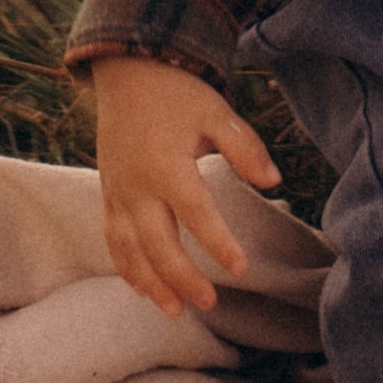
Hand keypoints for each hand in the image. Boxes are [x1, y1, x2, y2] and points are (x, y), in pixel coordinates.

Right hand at [89, 53, 282, 319]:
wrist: (127, 71)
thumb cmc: (177, 94)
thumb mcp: (215, 111)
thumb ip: (244, 146)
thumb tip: (274, 181)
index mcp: (167, 164)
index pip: (196, 213)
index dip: (219, 243)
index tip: (242, 268)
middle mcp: (138, 185)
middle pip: (158, 243)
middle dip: (183, 277)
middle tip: (211, 301)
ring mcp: (118, 192)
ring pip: (131, 250)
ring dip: (152, 283)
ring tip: (176, 311)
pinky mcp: (108, 194)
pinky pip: (113, 239)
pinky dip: (126, 267)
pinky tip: (143, 289)